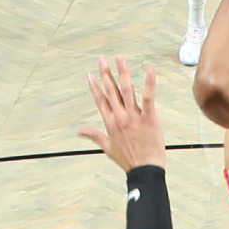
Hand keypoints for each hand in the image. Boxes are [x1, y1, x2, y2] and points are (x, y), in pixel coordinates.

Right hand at [78, 56, 164, 170]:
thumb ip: (93, 135)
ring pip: (127, 90)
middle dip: (105, 73)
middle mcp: (119, 117)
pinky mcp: (149, 118)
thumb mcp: (107, 147)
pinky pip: (148, 98)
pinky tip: (149, 70)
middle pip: (111, 91)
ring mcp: (134, 116)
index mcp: (109, 123)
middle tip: (101, 59)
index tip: (90, 74)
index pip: (100, 100)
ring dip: (122, 73)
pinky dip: (149, 84)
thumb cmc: (127, 159)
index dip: (95, 86)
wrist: (144, 169)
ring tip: (119, 59)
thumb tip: (78, 131)